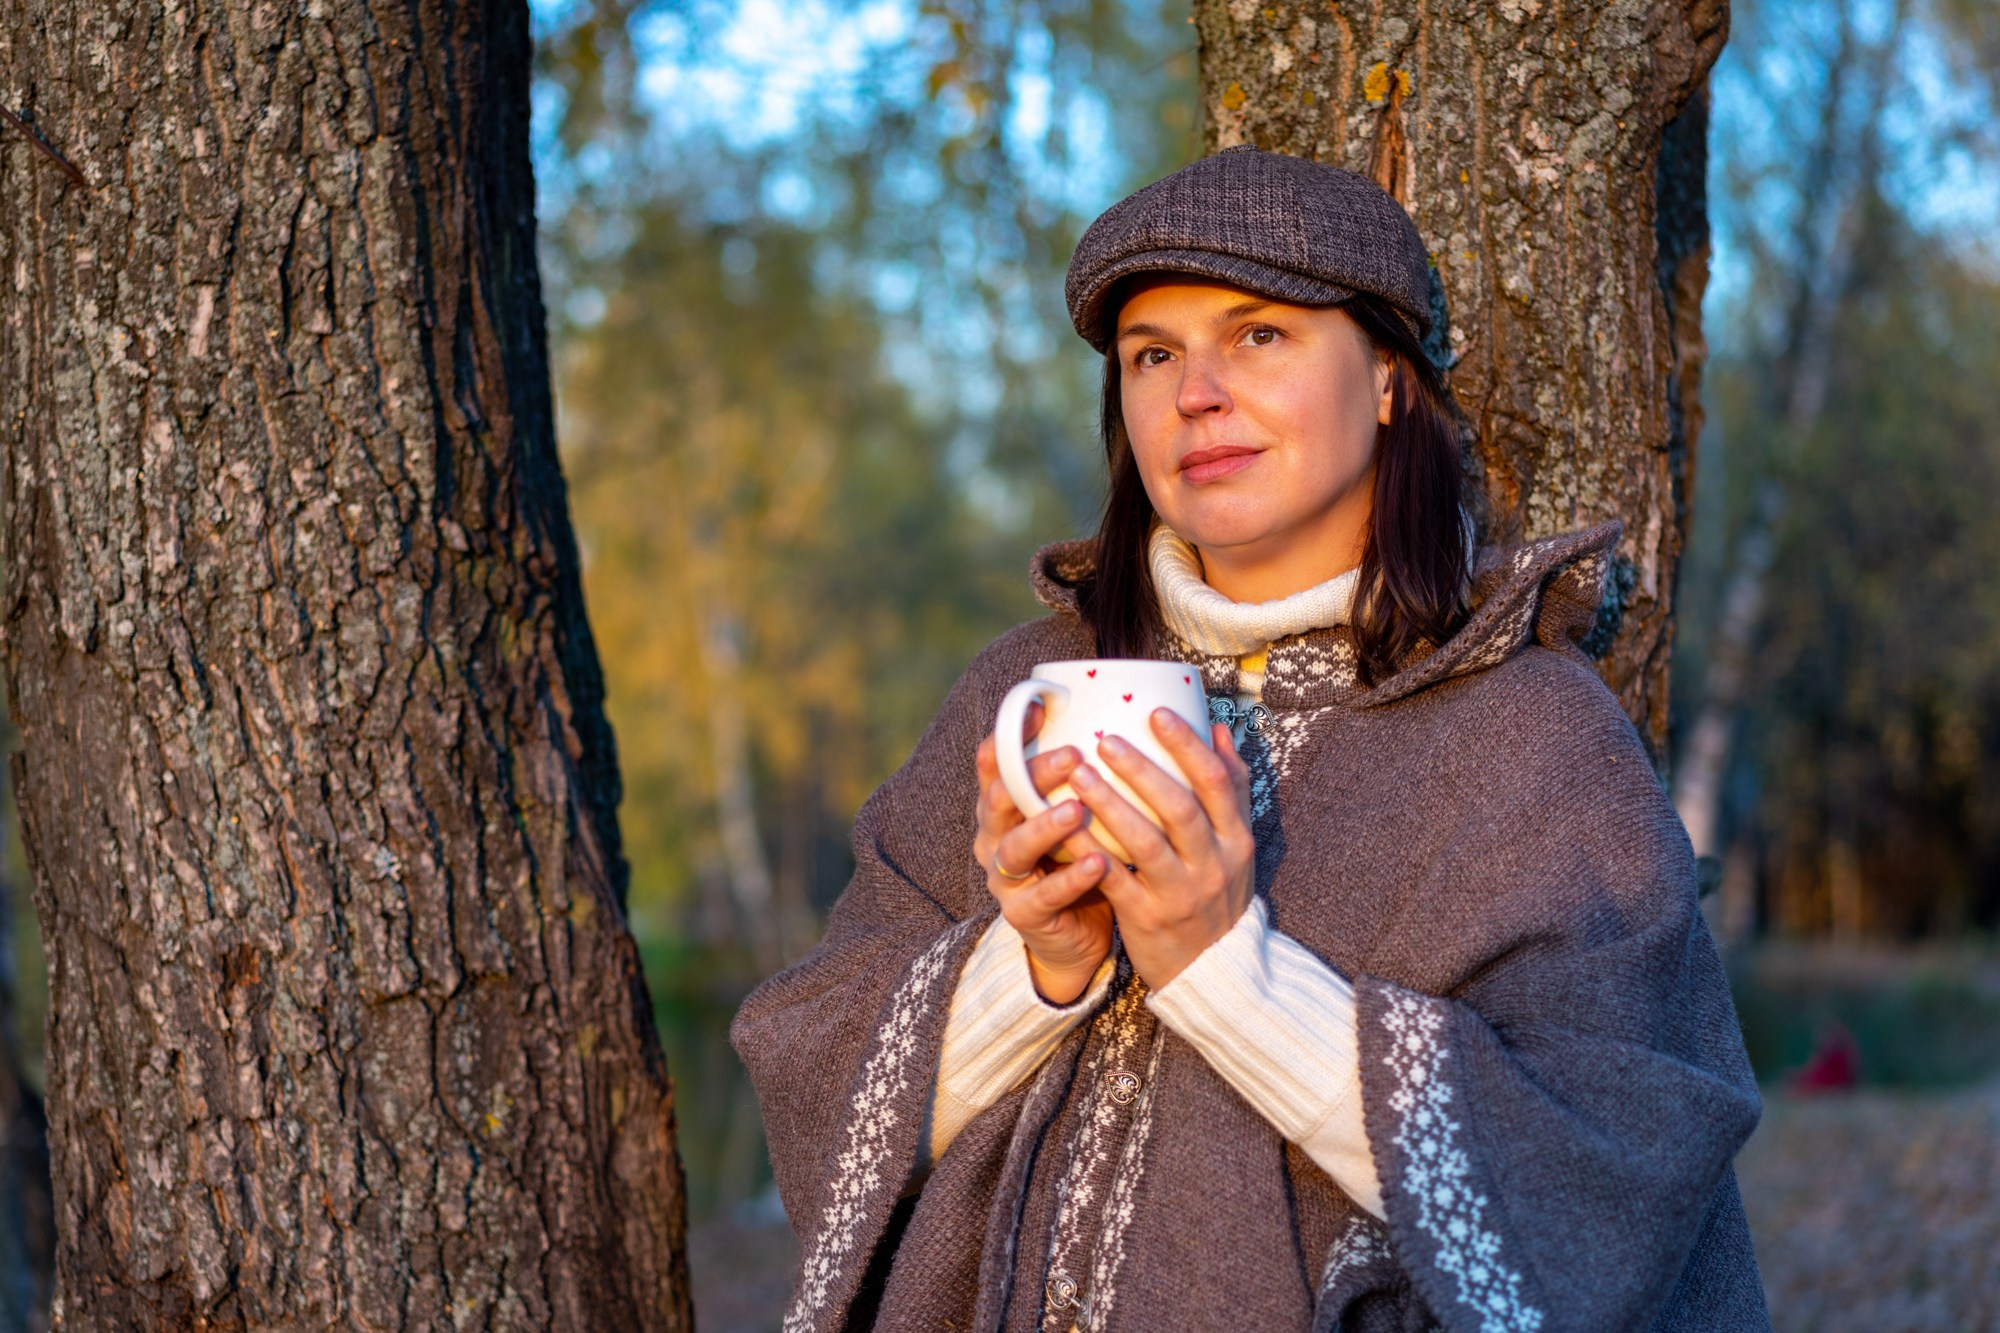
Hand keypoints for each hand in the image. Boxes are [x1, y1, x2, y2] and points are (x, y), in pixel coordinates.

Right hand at [973, 702, 1114, 1003]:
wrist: (1076, 937)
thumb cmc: (1086, 861)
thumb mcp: (1085, 814)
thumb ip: (1098, 774)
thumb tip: (1147, 714)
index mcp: (1009, 806)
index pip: (997, 762)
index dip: (1010, 734)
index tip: (1040, 706)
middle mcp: (998, 836)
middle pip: (1001, 798)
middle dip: (1033, 774)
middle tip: (1073, 755)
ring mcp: (1007, 877)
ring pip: (1014, 846)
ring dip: (1045, 826)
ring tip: (1077, 809)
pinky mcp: (1024, 915)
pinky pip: (1044, 896)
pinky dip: (1070, 878)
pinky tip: (1099, 863)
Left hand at [1061, 709, 1254, 989]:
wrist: (1215, 971)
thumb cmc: (1219, 893)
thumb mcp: (1237, 844)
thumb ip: (1231, 788)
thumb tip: (1220, 729)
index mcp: (1237, 839)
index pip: (1218, 782)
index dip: (1187, 745)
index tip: (1155, 713)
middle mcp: (1215, 864)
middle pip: (1179, 808)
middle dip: (1141, 769)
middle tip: (1104, 738)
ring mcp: (1181, 893)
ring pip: (1145, 842)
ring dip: (1109, 804)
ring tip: (1077, 773)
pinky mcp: (1148, 918)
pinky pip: (1115, 879)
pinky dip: (1090, 851)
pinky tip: (1066, 826)